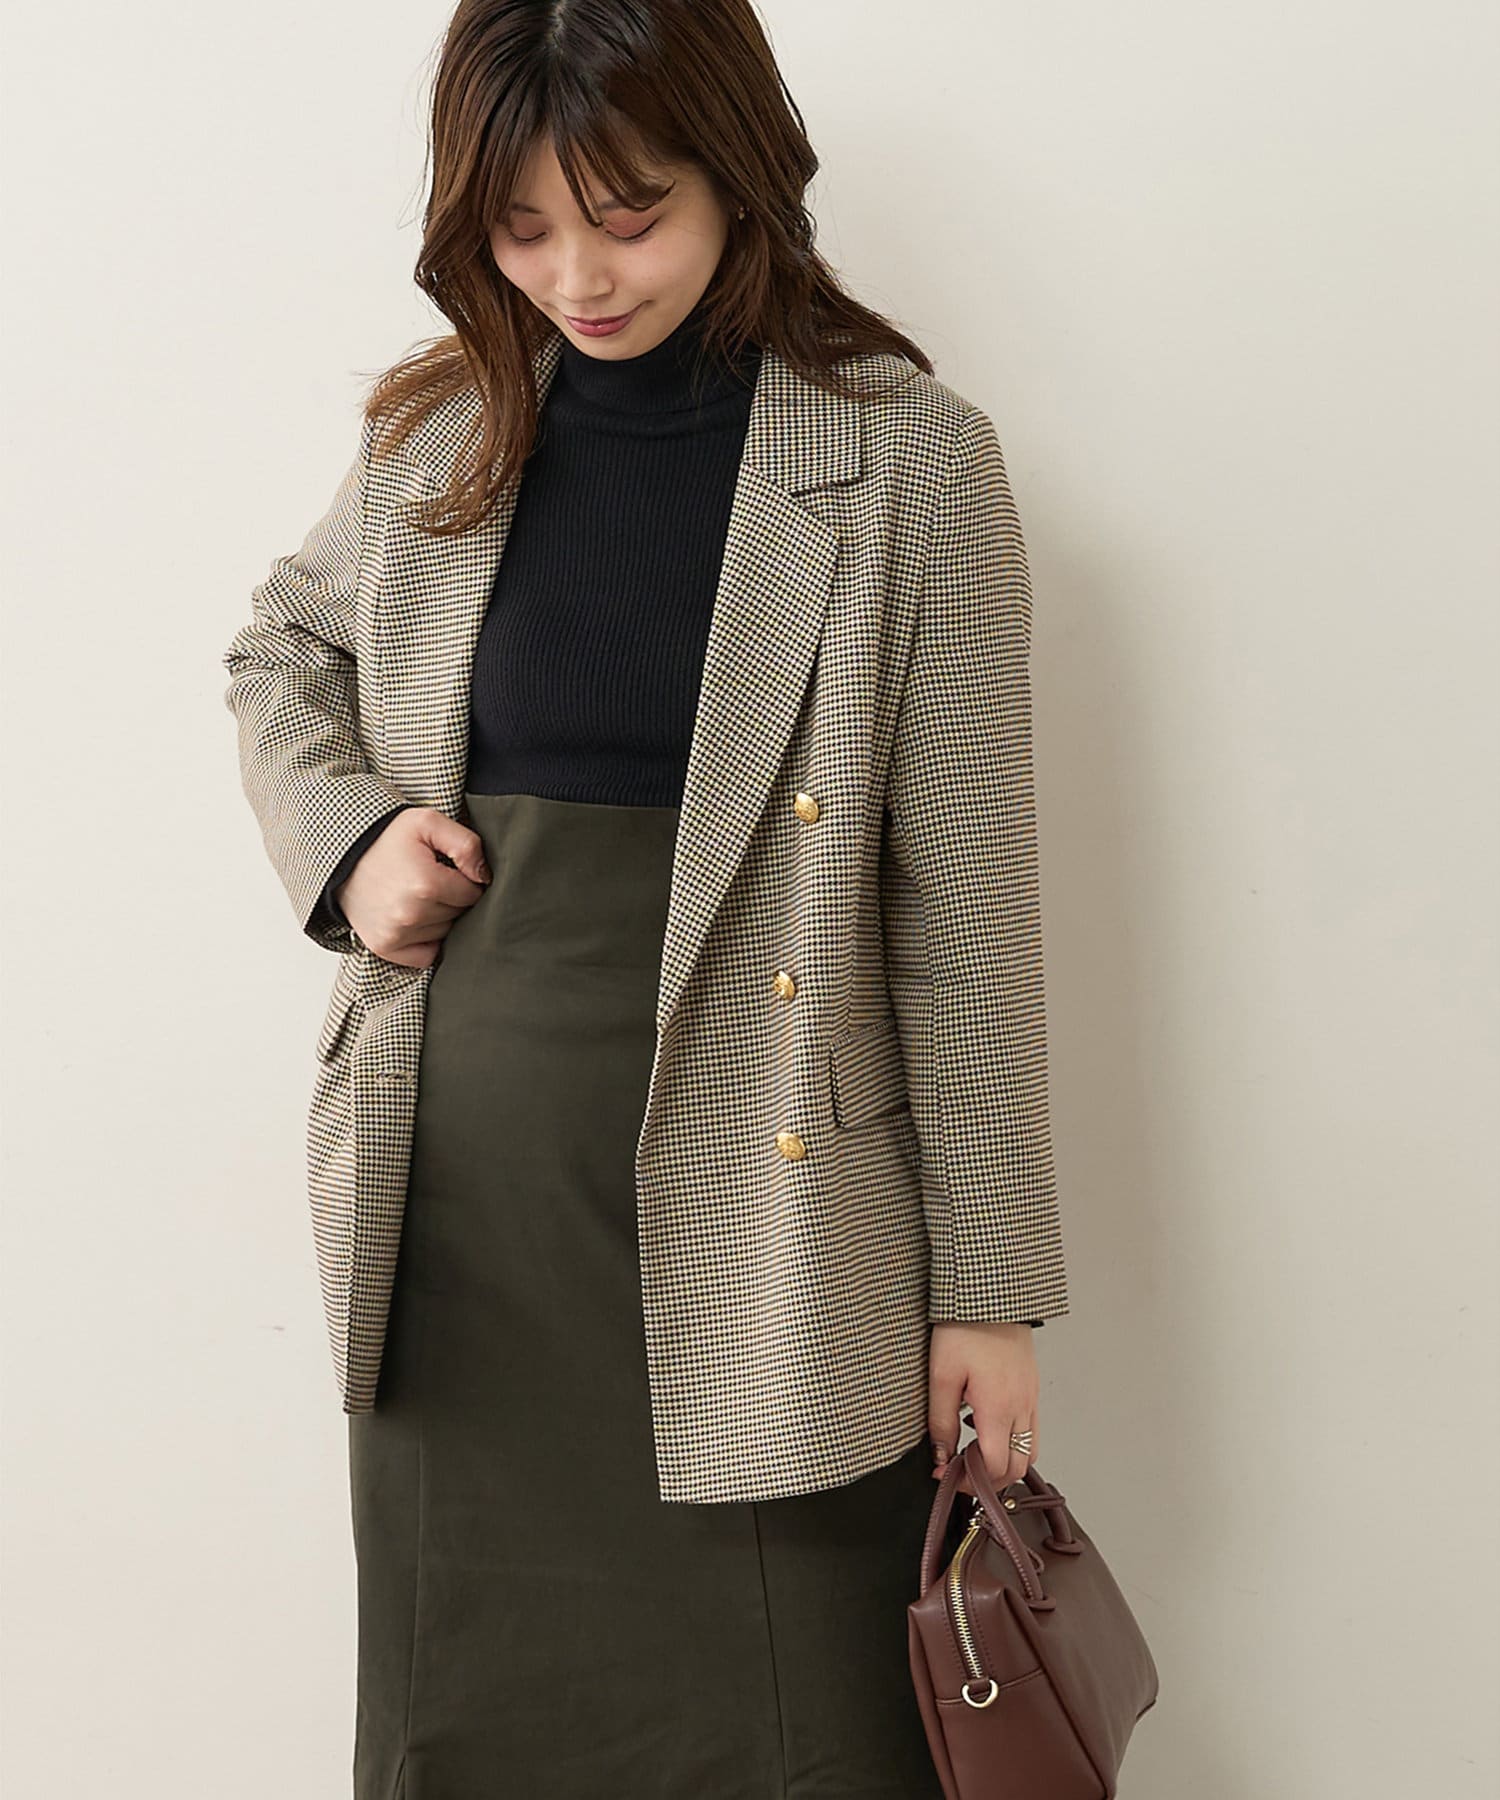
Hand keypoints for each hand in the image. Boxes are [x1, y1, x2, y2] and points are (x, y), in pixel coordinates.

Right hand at [335, 807, 491, 969]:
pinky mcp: (385, 947)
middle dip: (453, 897)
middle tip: (430, 879)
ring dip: (440, 917)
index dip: (466, 879)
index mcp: (425, 884)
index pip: (473, 893)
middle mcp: (410, 915)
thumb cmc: (387, 838)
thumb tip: (484, 876)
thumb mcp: (428, 822)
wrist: (343, 854)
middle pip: (460, 915)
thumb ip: (466, 844)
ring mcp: (396, 935)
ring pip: (445, 933)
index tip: (448, 868)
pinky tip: (415, 918)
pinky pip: (427, 955)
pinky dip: (427, 940)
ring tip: (418, 895)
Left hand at [927, 1321, 1039, 1497]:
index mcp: (998, 1407)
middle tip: (959, 1472)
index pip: (995, 1467)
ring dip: (1005, 1463)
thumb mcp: (942, 1376)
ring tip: (975, 1453)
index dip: (970, 1482)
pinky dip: (1013, 1442)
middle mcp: (1022, 1407)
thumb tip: (941, 1457)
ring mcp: (1031, 1399)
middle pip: (1016, 1467)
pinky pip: (1032, 1430)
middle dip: (989, 1480)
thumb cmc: (964, 1329)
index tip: (947, 1475)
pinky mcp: (1032, 1389)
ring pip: (1029, 1451)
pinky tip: (988, 1429)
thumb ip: (941, 1422)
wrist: (990, 1296)